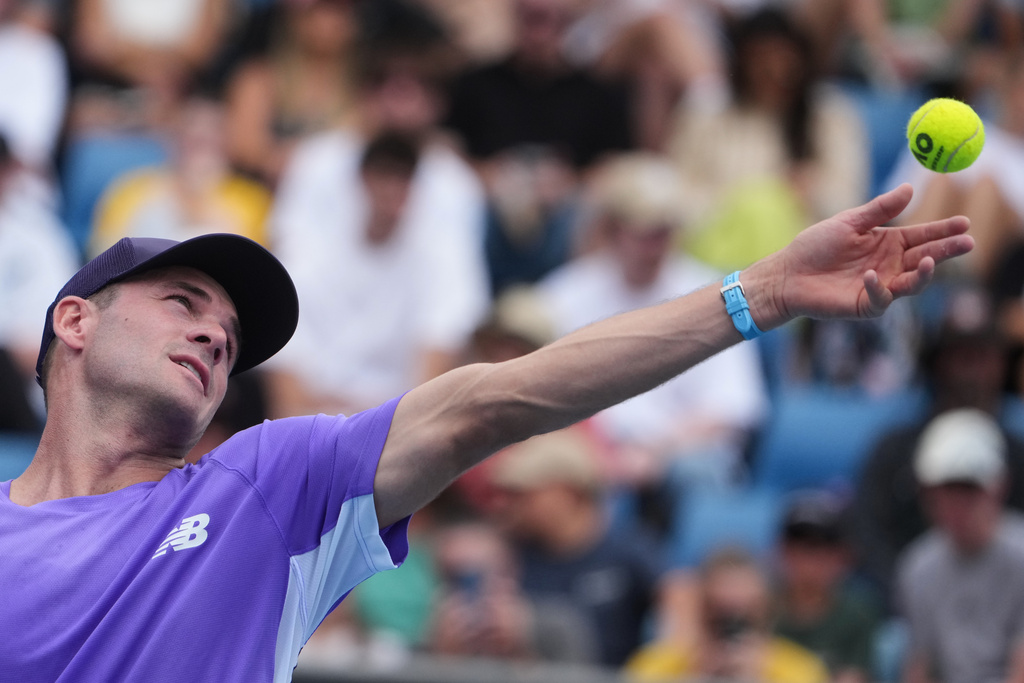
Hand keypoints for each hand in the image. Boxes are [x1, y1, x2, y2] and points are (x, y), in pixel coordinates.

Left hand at [748, 184, 972, 325]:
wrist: (787, 273)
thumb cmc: (815, 246)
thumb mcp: (849, 222)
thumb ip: (879, 210)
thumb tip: (910, 187)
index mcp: (889, 242)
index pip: (924, 235)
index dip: (944, 230)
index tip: (964, 222)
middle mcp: (891, 265)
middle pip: (926, 258)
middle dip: (947, 251)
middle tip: (967, 242)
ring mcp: (880, 287)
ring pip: (912, 283)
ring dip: (924, 273)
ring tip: (931, 260)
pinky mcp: (865, 305)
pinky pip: (880, 299)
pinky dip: (878, 287)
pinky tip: (872, 274)